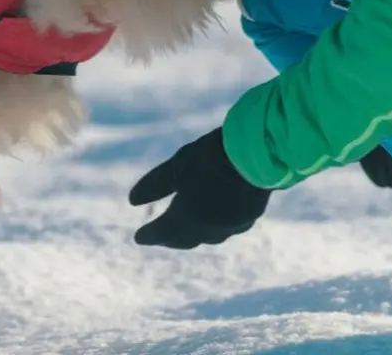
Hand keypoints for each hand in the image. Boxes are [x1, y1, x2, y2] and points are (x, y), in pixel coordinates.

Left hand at [128, 127, 270, 248]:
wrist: (259, 153)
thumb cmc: (210, 157)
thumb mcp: (177, 167)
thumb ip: (155, 185)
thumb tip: (132, 201)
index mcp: (188, 218)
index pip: (163, 232)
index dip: (149, 235)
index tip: (138, 238)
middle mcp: (210, 228)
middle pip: (186, 239)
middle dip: (171, 239)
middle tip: (161, 237)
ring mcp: (233, 224)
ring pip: (210, 236)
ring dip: (195, 234)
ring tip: (187, 229)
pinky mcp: (251, 215)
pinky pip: (228, 227)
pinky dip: (216, 224)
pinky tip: (217, 217)